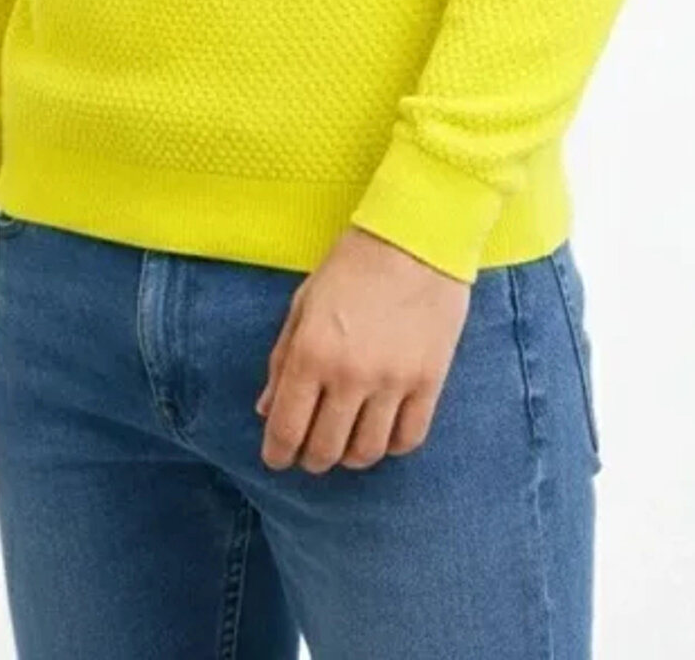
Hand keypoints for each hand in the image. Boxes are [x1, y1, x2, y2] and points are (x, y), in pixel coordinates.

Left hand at [254, 225, 471, 472]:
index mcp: (311, 352)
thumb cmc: (353, 263)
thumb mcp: (304, 303)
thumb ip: (282, 359)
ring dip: (350, 456)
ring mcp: (392, 381)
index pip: (286, 429)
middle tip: (310, 451)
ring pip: (366, 453)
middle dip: (311, 459)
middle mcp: (349, 374)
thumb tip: (265, 409)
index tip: (277, 458)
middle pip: (325, 450)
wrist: (416, 236)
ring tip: (346, 442)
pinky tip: (382, 430)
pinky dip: (391, 445)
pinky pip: (408, 439)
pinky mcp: (429, 381)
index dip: (277, 453)